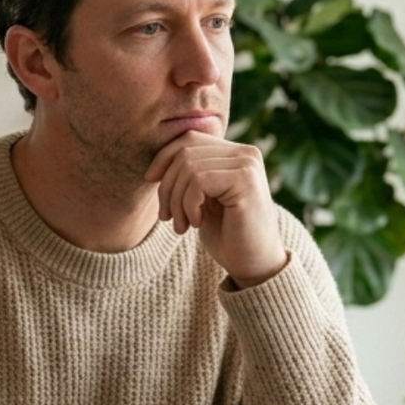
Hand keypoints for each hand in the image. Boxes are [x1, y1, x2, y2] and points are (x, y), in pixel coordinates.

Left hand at [143, 132, 287, 286]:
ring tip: (180, 225)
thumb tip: (156, 164)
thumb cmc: (227, 235)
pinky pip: (199, 180)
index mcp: (236, 153)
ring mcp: (248, 164)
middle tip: (168, 217)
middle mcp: (246, 152)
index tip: (150, 180)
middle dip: (168, 186)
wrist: (254, 265)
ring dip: (177, 200)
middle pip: (186, 152)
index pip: (189, 139)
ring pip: (189, 167)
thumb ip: (189, 175)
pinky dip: (188, 204)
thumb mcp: (202, 199)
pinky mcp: (245, 179)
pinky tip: (196, 223)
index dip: (164, 158)